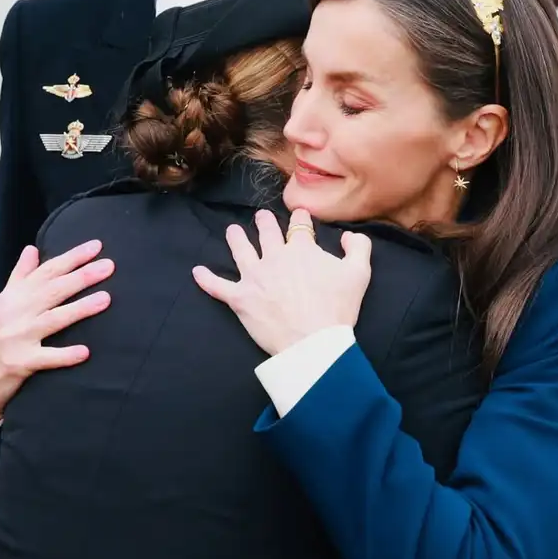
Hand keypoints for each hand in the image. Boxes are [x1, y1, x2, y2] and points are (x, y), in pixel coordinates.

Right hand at [0, 241, 113, 427]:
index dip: (72, 257)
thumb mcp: (4, 303)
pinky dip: (64, 355)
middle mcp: (16, 312)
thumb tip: (31, 248)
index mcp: (16, 296)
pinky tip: (85, 352)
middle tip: (110, 266)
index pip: (47, 271)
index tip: (97, 246)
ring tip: (106, 299)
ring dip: (80, 309)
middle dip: (82, 277)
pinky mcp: (20, 363)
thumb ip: (21, 276)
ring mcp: (17, 337)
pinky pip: (45, 358)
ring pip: (53, 319)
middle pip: (53, 290)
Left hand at [192, 209, 371, 355]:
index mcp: (301, 249)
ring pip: (240, 250)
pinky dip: (206, 279)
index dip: (300, 219)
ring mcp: (255, 277)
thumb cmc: (338, 309)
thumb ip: (358, 247)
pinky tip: (197, 272)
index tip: (300, 216)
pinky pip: (217, 287)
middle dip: (264, 222)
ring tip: (232, 232)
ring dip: (235, 238)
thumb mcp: (360, 274)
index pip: (299, 225)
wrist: (314, 342)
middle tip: (261, 218)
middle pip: (266, 232)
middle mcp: (274, 257)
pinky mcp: (240, 299)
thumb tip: (348, 236)